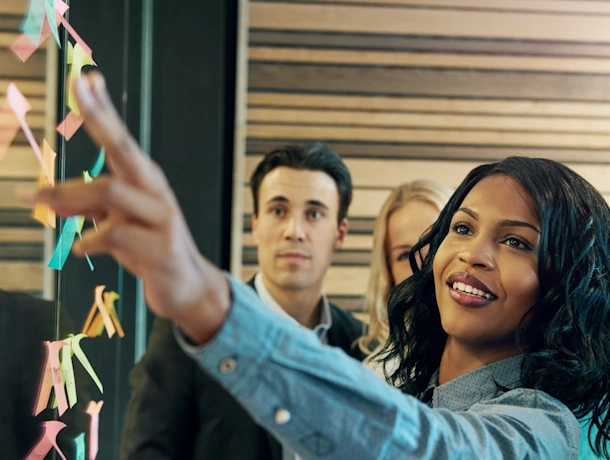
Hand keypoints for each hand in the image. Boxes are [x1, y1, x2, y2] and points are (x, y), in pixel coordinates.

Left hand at [19, 72, 229, 344]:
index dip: (103, 109)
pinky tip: (80, 247)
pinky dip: (90, 239)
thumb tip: (52, 197)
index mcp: (146, 183)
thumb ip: (89, 208)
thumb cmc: (150, 249)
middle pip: (124, 149)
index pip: (121, 140)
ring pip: (109, 191)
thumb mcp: (117, 224)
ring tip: (32, 198)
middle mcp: (155, 193)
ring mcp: (161, 218)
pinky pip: (114, 234)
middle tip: (77, 87)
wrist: (188, 287)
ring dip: (65, 193)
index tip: (86, 78)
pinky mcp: (159, 248)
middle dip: (100, 117)